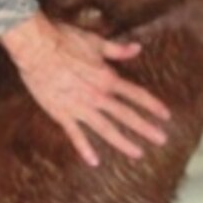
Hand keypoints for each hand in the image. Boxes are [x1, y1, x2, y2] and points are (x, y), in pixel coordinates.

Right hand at [0, 12, 169, 165]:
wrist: (36, 48)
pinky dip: (84, 149)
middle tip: (161, 140)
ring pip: (106, 129)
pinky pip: (76, 135)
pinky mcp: (62, 114)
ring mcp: (80, 107)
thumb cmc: (64, 40)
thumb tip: (137, 48)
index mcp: (107, 78)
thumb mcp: (95, 42)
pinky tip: (94, 162)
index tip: (166, 116)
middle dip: (146, 128)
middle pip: (127, 115)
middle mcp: (98, 96)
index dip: (153, 105)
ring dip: (123, 142)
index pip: (136, 95)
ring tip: (138, 153)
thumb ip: (117, 50)